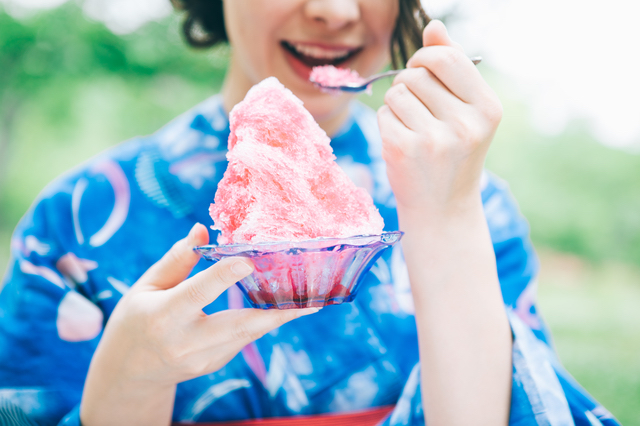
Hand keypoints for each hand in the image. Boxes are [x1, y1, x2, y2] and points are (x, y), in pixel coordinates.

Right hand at [81, 223, 317, 424]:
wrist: (129, 373)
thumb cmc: (135, 321)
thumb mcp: (146, 287)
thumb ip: (176, 260)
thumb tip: (202, 229)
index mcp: (164, 317)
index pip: (197, 293)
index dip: (223, 276)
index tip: (248, 259)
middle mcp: (187, 342)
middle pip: (239, 326)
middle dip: (279, 314)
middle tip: (312, 301)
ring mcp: (204, 359)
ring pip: (249, 333)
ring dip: (279, 315)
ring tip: (310, 297)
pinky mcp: (215, 364)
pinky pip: (244, 338)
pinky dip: (264, 321)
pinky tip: (282, 305)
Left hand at [377, 20, 502, 217]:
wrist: (442, 210)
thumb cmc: (453, 155)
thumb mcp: (466, 113)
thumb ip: (452, 68)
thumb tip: (433, 25)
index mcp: (487, 108)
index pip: (446, 57)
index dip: (425, 58)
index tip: (421, 71)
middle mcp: (465, 123)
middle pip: (416, 73)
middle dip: (409, 83)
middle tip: (417, 108)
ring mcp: (434, 139)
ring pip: (396, 91)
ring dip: (396, 104)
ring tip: (412, 127)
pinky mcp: (404, 150)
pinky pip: (383, 113)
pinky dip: (386, 123)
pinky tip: (401, 142)